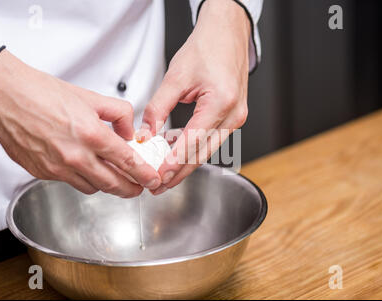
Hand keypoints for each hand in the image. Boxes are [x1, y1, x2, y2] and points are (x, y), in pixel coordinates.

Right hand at [0, 50, 161, 196]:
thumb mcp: (90, 97)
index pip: (127, 161)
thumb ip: (118, 114)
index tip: (152, 180)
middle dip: (130, 189)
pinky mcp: (41, 173)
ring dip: (105, 184)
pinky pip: (69, 182)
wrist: (5, 95)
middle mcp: (75, 156)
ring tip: (111, 175)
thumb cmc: (42, 93)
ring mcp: (56, 168)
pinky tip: (83, 165)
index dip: (144, 174)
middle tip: (138, 188)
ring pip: (92, 187)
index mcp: (91, 134)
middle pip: (112, 184)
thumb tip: (129, 131)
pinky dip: (81, 177)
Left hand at [137, 0, 250, 193]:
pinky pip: (212, 140)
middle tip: (158, 186)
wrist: (227, 33)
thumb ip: (158, 108)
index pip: (193, 142)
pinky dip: (193, 149)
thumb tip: (145, 134)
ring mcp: (237, 118)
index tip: (158, 176)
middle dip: (179, 172)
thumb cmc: (207, 47)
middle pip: (202, 154)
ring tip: (164, 175)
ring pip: (208, 150)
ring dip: (186, 164)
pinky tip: (176, 154)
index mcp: (221, 102)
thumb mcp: (176, 76)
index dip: (173, 162)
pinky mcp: (233, 117)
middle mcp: (234, 114)